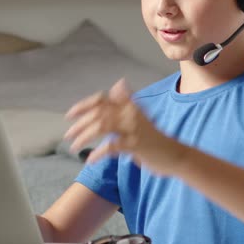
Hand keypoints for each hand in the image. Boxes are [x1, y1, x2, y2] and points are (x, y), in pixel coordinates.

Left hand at [64, 79, 183, 175]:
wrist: (176, 155)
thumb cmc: (153, 139)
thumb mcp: (138, 118)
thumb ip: (124, 105)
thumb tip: (118, 84)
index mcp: (129, 106)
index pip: (102, 99)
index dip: (84, 105)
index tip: (70, 115)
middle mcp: (130, 113)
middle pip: (98, 113)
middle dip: (79, 124)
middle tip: (68, 136)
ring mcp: (133, 128)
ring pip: (101, 126)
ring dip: (84, 136)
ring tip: (74, 147)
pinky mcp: (136, 144)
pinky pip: (111, 146)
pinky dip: (97, 153)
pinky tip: (90, 160)